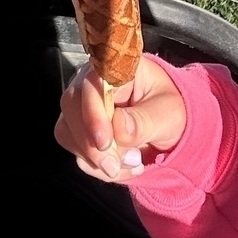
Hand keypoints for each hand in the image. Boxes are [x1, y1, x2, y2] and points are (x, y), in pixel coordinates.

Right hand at [53, 55, 186, 183]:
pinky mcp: (80, 132)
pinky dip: (98, 167)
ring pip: (68, 133)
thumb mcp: (169, 113)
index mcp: (115, 70)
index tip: (104, 142)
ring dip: (96, 159)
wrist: (169, 126)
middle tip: (116, 164)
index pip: (91, 83)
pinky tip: (123, 166)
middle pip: (71, 108)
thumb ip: (145, 120)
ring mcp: (83, 108)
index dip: (92, 113)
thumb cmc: (169, 108)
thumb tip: (120, 129)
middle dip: (91, 144)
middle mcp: (92, 85)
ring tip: (130, 163)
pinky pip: (76, 153)